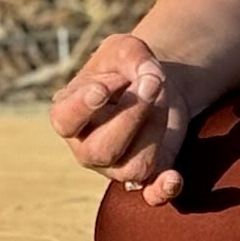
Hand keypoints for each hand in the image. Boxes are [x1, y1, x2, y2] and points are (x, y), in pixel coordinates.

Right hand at [48, 33, 194, 206]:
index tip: (102, 89)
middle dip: (133, 114)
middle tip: (153, 82)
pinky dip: (162, 190)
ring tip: (160, 98)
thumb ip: (133, 55)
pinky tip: (173, 178)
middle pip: (102, 150)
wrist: (154, 83)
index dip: (82, 107)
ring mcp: (115, 165)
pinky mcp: (146, 172)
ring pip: (134, 166)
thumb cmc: (127, 66)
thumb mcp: (125, 47)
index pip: (66, 119)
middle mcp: (87, 147)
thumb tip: (150, 79)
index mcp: (68, 114)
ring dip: (156, 128)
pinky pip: (151, 193)